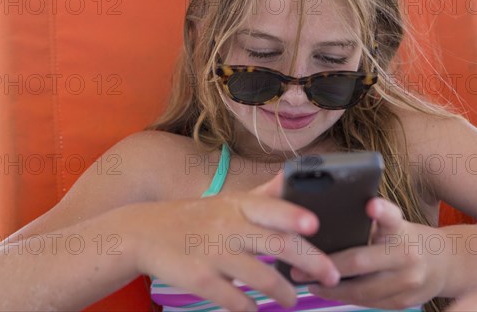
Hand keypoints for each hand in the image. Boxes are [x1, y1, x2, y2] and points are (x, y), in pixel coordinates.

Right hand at [124, 171, 339, 311]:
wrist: (144, 233)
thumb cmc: (197, 216)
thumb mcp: (229, 200)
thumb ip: (264, 194)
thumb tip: (293, 176)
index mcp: (239, 205)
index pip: (272, 208)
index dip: (293, 215)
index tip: (316, 225)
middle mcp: (229, 226)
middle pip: (277, 245)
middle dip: (311, 262)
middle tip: (332, 277)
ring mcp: (214, 254)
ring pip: (261, 277)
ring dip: (286, 292)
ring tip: (295, 300)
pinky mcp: (200, 279)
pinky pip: (234, 300)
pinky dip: (251, 308)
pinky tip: (257, 310)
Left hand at [290, 198, 448, 309]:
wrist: (446, 263)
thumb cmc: (406, 238)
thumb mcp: (394, 224)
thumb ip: (370, 223)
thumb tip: (325, 222)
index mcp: (401, 229)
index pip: (392, 216)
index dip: (381, 210)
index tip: (370, 204)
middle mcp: (407, 254)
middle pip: (362, 262)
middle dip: (327, 266)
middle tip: (299, 268)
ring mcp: (409, 281)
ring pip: (362, 291)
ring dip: (331, 289)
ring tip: (308, 283)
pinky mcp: (405, 302)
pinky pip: (369, 303)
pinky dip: (346, 298)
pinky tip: (328, 291)